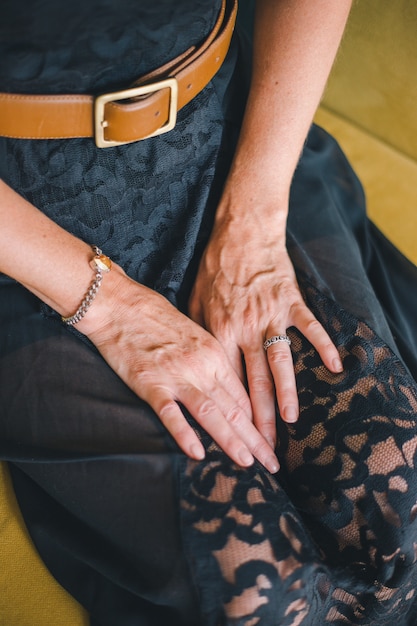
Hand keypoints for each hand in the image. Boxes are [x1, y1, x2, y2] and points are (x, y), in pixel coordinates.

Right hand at [79, 268, 278, 472]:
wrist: (120, 304)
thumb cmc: (156, 317)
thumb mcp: (194, 334)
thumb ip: (211, 361)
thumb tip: (226, 389)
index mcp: (216, 353)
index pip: (244, 395)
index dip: (260, 423)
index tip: (271, 444)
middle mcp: (202, 365)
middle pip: (235, 408)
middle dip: (257, 440)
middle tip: (273, 465)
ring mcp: (176, 375)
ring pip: (211, 412)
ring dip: (231, 440)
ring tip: (248, 463)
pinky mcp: (150, 382)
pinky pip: (170, 413)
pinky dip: (184, 434)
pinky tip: (197, 454)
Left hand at [188, 203, 342, 448]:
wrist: (240, 234)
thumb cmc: (214, 268)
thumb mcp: (195, 300)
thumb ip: (198, 333)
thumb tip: (196, 362)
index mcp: (220, 332)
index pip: (226, 381)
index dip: (231, 412)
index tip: (234, 436)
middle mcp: (245, 329)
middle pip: (253, 382)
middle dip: (259, 418)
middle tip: (265, 447)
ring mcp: (270, 317)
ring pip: (280, 362)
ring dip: (287, 392)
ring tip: (292, 420)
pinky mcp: (291, 302)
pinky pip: (310, 328)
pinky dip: (324, 346)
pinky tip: (335, 368)